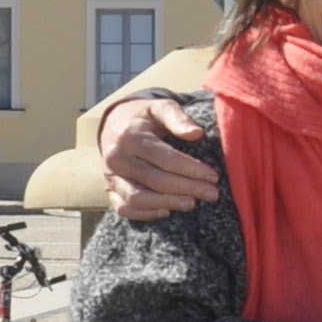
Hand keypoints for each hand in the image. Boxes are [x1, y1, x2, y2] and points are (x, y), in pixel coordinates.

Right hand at [100, 97, 218, 220]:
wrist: (113, 123)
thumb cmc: (144, 116)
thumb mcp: (160, 107)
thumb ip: (178, 117)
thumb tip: (197, 133)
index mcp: (130, 137)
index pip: (165, 158)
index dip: (192, 169)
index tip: (213, 176)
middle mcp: (116, 158)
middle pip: (155, 180)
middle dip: (187, 188)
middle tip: (212, 193)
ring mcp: (110, 176)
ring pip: (138, 198)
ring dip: (168, 203)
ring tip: (192, 203)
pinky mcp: (109, 189)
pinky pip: (124, 208)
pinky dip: (146, 214)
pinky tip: (167, 211)